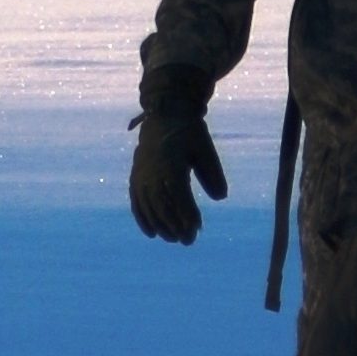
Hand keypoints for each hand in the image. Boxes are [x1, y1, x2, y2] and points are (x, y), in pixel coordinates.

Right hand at [128, 65, 226, 243]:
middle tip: (189, 241)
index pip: (178, 195)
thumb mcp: (205, 149)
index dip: (187, 214)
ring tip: (175, 239)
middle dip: (175, 225)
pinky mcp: (135, 176)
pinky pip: (136, 202)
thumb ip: (213, 173)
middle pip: (162, 205)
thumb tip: (221, 197)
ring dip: (161, 226)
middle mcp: (152, 171)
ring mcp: (141, 175)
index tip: (197, 228)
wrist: (164, 114)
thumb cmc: (190, 133)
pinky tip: (152, 234)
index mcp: (170, 163)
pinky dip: (142, 219)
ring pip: (149, 206)